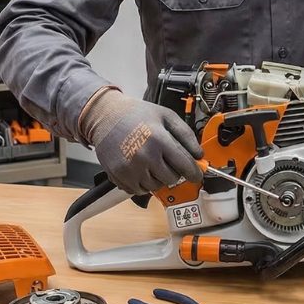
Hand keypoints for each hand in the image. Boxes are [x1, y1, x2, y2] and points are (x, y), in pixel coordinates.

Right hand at [81, 89, 203, 193]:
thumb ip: (186, 134)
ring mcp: (130, 169)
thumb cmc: (136, 114)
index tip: (196, 175)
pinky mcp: (118, 176)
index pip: (185, 166)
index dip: (194, 172)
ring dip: (158, 178)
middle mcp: (145, 157)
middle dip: (174, 171)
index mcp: (159, 140)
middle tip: (168, 161)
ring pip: (156, 186)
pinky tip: (140, 167)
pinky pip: (138, 190)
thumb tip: (198, 154)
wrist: (105, 116)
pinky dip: (142, 183)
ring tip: (151, 161)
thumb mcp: (166, 115)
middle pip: (172, 179)